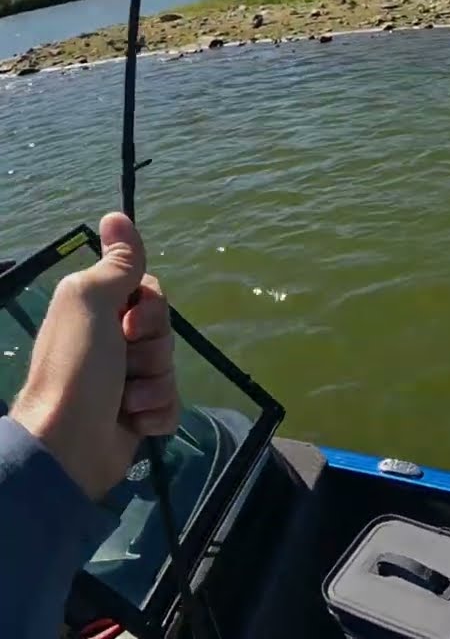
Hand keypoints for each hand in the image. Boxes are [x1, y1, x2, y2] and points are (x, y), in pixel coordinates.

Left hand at [9, 212, 179, 500]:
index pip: (151, 294)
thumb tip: (118, 215)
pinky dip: (157, 414)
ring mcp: (126, 382)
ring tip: (125, 400)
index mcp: (98, 314)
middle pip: (165, 331)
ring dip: (153, 385)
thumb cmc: (77, 366)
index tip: (129, 320)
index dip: (149, 308)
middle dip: (153, 349)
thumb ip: (116, 264)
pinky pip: (172, 406)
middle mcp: (111, 344)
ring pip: (170, 370)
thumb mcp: (92, 302)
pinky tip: (133, 422)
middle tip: (124, 362)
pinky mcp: (140, 416)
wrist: (68, 443)